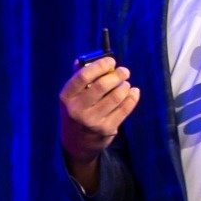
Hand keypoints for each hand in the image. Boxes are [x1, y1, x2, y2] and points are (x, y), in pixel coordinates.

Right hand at [58, 56, 139, 185]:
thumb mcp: (71, 96)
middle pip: (101, 86)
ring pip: (115, 97)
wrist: (77, 142)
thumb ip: (78, 77)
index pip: (83, 77)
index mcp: (66, 97)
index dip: (99, 66)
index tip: (111, 61)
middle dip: (117, 75)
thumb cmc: (77, 110)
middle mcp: (77, 110)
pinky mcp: (107, 129)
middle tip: (124, 71)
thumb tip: (84, 58)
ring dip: (125, 87)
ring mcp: (92, 121)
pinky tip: (133, 92)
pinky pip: (124, 109)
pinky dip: (132, 98)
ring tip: (126, 83)